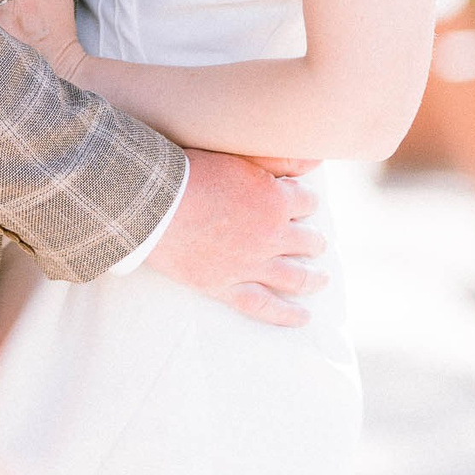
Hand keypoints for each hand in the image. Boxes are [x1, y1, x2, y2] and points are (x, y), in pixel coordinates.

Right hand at [147, 149, 327, 327]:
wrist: (152, 203)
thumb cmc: (192, 172)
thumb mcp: (240, 156)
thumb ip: (282, 158)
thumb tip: (318, 159)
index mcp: (275, 200)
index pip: (307, 202)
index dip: (304, 201)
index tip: (299, 203)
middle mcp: (271, 235)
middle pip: (307, 240)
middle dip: (313, 239)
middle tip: (315, 242)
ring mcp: (251, 264)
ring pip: (296, 276)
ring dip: (313, 278)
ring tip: (322, 279)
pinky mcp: (227, 286)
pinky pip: (264, 306)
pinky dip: (287, 314)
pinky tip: (303, 318)